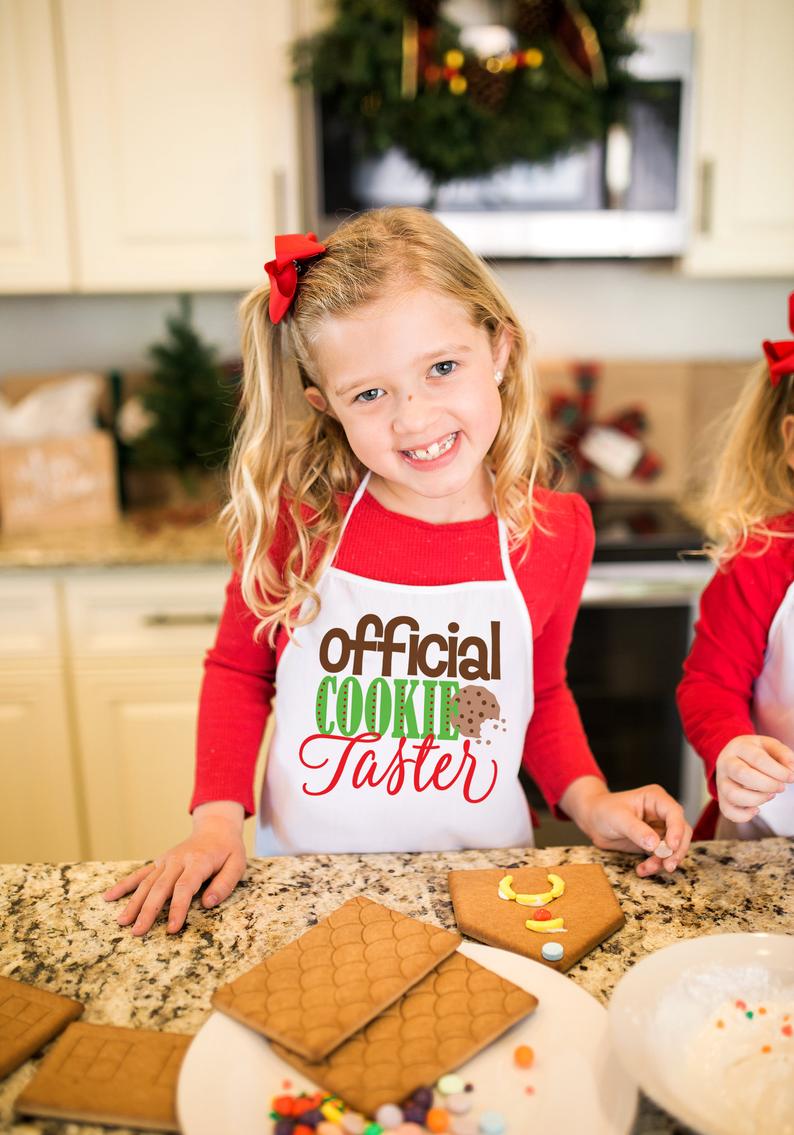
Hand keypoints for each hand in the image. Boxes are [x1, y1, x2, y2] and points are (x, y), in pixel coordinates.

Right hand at [102, 802, 245, 936]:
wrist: (215, 828)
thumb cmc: (228, 850)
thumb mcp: (237, 864)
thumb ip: (224, 884)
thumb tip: (208, 903)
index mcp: (198, 862)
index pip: (185, 887)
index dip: (177, 908)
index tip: (172, 929)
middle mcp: (178, 860)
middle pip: (160, 887)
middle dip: (148, 911)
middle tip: (138, 932)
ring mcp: (166, 861)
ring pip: (147, 882)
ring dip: (134, 902)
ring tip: (122, 922)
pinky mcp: (159, 862)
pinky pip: (139, 874)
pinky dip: (124, 885)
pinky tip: (109, 896)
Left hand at [560, 776, 691, 876]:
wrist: (592, 820)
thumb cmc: (604, 811)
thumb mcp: (618, 818)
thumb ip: (637, 830)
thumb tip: (655, 845)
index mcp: (655, 798)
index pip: (675, 813)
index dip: (677, 831)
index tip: (671, 847)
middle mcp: (661, 813)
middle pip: (682, 832)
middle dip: (676, 850)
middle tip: (668, 865)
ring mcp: (660, 828)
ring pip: (674, 847)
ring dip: (664, 861)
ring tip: (647, 868)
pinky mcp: (654, 843)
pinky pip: (662, 856)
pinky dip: (655, 865)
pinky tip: (642, 870)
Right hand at [715, 734, 793, 823]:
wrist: (734, 755)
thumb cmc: (756, 752)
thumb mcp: (770, 746)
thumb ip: (784, 755)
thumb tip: (791, 771)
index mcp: (739, 746)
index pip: (757, 759)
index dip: (777, 771)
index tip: (791, 777)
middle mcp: (725, 763)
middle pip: (742, 774)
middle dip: (767, 784)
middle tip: (781, 787)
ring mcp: (721, 781)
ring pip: (733, 794)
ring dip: (757, 799)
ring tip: (770, 795)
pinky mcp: (721, 797)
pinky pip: (727, 811)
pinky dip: (743, 815)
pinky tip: (756, 809)